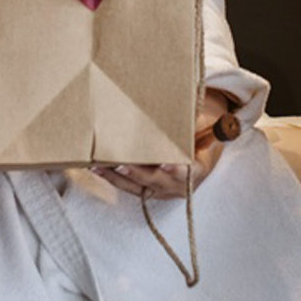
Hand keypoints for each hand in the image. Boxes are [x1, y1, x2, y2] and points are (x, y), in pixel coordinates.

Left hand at [91, 89, 230, 200]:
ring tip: (98, 166)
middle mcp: (178, 186)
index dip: (176, 169)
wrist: (199, 156)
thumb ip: (196, 122)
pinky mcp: (147, 191)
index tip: (165, 163)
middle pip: (156, 181)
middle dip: (138, 172)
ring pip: (137, 186)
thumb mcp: (204, 127)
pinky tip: (96, 168)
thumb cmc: (200, 137)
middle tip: (121, 163)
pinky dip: (113, 178)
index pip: (186, 172)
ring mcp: (161, 191)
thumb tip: (189, 109)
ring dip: (117, 176)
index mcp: (196, 171)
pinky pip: (128, 187)